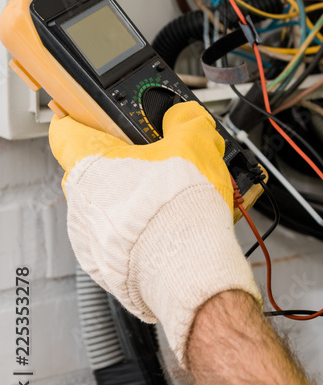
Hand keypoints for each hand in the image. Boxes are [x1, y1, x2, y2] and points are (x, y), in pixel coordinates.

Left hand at [49, 101, 260, 367]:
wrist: (189, 268)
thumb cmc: (180, 209)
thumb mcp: (195, 142)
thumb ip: (185, 120)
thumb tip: (184, 117)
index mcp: (89, 163)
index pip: (66, 127)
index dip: (85, 117)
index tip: (103, 116)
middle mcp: (79, 202)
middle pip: (96, 168)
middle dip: (127, 161)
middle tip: (160, 158)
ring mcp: (89, 238)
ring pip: (108, 205)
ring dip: (135, 197)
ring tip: (174, 196)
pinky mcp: (106, 267)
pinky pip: (118, 237)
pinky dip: (140, 230)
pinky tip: (170, 225)